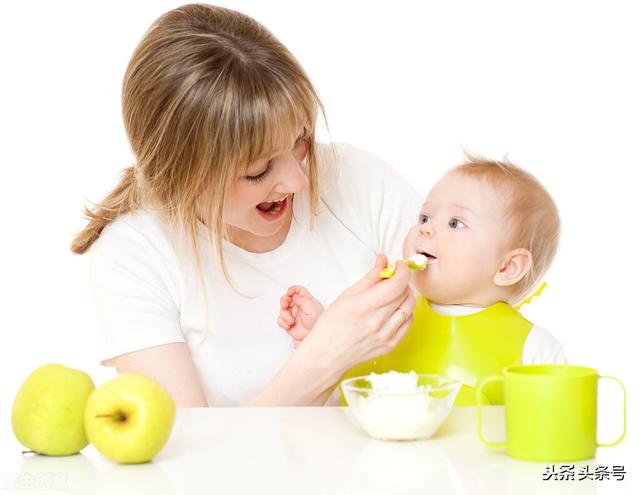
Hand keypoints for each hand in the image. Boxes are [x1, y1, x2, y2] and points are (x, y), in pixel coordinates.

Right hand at [278, 286, 324, 345]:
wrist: (315, 334)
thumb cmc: (317, 321)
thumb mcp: (312, 308)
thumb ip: (302, 300)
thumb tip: (294, 295)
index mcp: (305, 300)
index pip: (297, 291)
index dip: (292, 290)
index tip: (289, 293)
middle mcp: (298, 306)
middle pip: (286, 299)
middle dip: (283, 301)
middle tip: (284, 304)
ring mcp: (292, 315)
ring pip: (282, 310)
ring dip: (284, 315)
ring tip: (291, 321)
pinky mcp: (288, 323)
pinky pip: (280, 320)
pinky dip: (283, 322)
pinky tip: (289, 325)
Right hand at [297, 254, 414, 373]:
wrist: (327, 355)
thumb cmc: (332, 326)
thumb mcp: (347, 295)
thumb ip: (370, 277)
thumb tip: (383, 260)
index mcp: (363, 307)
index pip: (397, 284)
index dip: (402, 270)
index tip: (398, 266)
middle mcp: (377, 322)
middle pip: (405, 293)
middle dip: (401, 281)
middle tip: (391, 279)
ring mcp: (386, 336)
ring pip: (410, 307)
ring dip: (404, 296)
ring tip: (391, 295)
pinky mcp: (391, 345)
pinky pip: (408, 322)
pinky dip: (404, 312)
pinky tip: (392, 310)